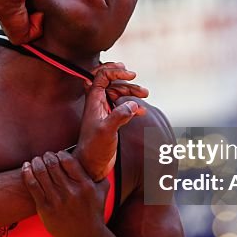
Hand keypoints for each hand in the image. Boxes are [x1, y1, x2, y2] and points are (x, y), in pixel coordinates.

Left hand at [22, 151, 107, 236]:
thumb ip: (101, 174)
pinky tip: (26, 167)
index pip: (68, 160)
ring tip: (35, 160)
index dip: (60, 154)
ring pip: (41, 173)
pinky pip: (32, 186)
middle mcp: (71, 192)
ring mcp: (57, 201)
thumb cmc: (94, 212)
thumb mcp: (102, 192)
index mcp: (85, 185)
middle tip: (45, 156)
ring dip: (36, 162)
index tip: (57, 154)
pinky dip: (27, 173)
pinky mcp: (45, 209)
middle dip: (46, 156)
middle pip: (52, 165)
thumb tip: (100, 157)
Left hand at [76, 62, 147, 179]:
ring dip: (131, 93)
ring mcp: (103, 112)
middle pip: (111, 83)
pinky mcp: (110, 121)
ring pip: (117, 94)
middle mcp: (97, 104)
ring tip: (145, 95)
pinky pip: (121, 106)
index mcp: (93, 101)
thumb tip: (132, 104)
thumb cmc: (94, 149)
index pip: (102, 75)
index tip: (131, 74)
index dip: (116, 71)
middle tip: (140, 87)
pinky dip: (132, 106)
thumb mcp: (107, 131)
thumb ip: (119, 115)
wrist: (91, 166)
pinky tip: (141, 111)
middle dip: (126, 82)